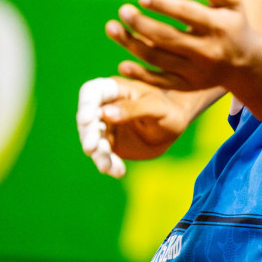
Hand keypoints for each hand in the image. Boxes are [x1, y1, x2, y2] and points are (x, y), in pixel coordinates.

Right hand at [77, 77, 220, 176]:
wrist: (175, 127)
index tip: (87, 120)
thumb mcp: (156, 107)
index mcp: (115, 89)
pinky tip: (118, 171)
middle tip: (92, 148)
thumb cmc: (169, 109)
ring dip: (98, 154)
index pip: (92, 92)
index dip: (85, 104)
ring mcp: (105, 126)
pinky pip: (103, 155)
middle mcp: (104, 106)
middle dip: (89, 134)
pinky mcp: (109, 143)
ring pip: (93, 140)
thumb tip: (105, 113)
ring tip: (107, 167)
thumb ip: (133, 108)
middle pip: (87, 119)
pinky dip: (108, 164)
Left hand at [106, 0, 259, 91]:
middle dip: (141, 24)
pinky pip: (160, 82)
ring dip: (131, 44)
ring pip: (158, 58)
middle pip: (168, 37)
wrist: (246, 63)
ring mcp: (197, 71)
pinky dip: (140, 75)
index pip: (187, 14)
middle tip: (123, 10)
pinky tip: (122, 63)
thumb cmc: (233, 22)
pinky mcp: (188, 86)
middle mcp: (208, 51)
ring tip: (112, 27)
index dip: (164, 5)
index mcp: (220, 26)